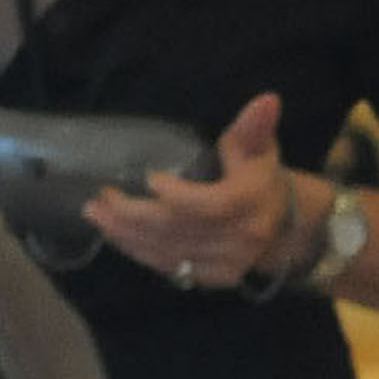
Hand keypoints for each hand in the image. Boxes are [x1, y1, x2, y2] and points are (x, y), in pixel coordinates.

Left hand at [84, 90, 298, 290]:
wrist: (282, 226)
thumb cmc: (262, 179)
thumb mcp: (260, 149)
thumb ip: (254, 127)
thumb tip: (266, 100)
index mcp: (249, 204)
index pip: (209, 205)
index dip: (176, 195)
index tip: (148, 177)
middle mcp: (239, 239)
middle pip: (178, 230)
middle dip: (132, 215)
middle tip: (100, 197)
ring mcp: (225, 264)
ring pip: (167, 251)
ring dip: (125, 234)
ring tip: (95, 214)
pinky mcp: (211, 278)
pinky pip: (168, 266)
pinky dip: (137, 251)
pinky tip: (115, 235)